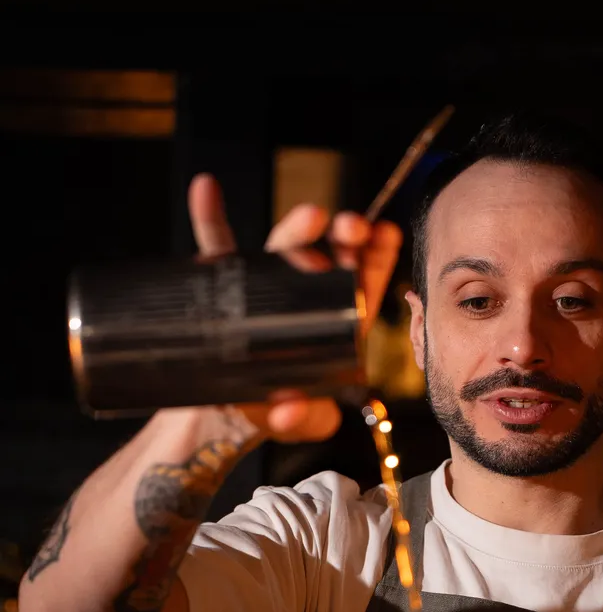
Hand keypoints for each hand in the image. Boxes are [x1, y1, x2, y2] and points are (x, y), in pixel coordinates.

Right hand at [188, 173, 402, 441]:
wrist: (230, 415)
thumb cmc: (279, 414)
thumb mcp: (300, 422)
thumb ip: (303, 419)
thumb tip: (289, 410)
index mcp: (335, 322)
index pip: (361, 285)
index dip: (376, 259)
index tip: (387, 234)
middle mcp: (304, 297)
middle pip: (328, 257)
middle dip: (345, 237)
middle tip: (354, 226)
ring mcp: (266, 287)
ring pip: (283, 249)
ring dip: (298, 228)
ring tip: (312, 216)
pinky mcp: (225, 285)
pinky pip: (215, 248)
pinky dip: (209, 217)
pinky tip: (207, 189)